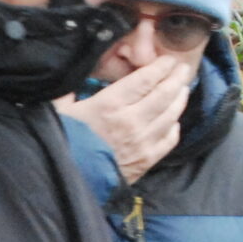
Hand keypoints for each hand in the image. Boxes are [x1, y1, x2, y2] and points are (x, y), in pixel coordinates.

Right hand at [56, 56, 189, 183]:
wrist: (68, 182)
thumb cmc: (63, 143)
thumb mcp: (59, 111)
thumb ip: (68, 91)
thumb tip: (70, 73)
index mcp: (110, 104)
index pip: (145, 79)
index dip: (160, 67)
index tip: (168, 59)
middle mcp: (132, 120)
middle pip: (164, 94)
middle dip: (176, 78)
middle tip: (183, 69)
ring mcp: (143, 142)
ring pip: (171, 115)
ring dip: (179, 99)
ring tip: (183, 89)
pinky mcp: (147, 161)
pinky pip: (169, 140)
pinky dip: (174, 127)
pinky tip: (173, 121)